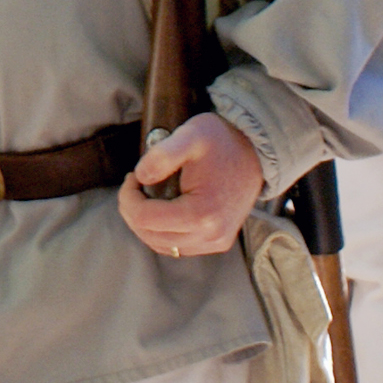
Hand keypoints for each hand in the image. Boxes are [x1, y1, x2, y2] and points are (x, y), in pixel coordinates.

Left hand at [117, 112, 264, 258]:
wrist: (254, 150)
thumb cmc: (221, 141)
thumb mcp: (190, 135)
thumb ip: (162, 155)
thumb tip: (140, 176)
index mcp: (202, 214)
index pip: (144, 218)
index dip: (128, 197)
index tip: (132, 176)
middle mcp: (211, 235)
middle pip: (150, 235)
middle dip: (132, 210)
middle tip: (135, 185)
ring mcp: (216, 242)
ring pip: (162, 245)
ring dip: (145, 223)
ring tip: (145, 196)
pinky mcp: (219, 242)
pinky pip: (179, 247)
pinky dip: (162, 232)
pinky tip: (160, 209)